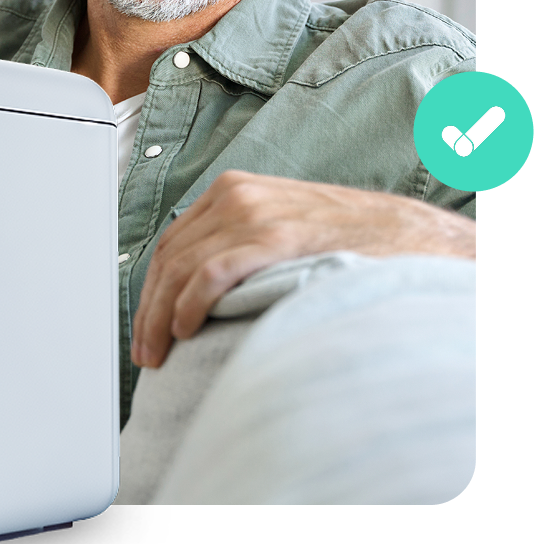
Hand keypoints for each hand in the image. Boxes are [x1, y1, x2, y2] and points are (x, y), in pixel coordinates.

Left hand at [130, 170, 474, 368]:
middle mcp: (234, 196)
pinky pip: (211, 273)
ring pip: (182, 267)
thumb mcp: (278, 224)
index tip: (146, 322)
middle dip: (148, 308)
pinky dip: (189, 304)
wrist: (399, 231)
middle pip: (169, 256)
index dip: (152, 287)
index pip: (172, 242)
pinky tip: (184, 330)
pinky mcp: (272, 237)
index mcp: (232, 190)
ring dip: (160, 316)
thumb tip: (199, 287)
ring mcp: (252, 214)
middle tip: (145, 350)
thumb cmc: (342, 237)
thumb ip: (239, 242)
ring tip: (158, 353)